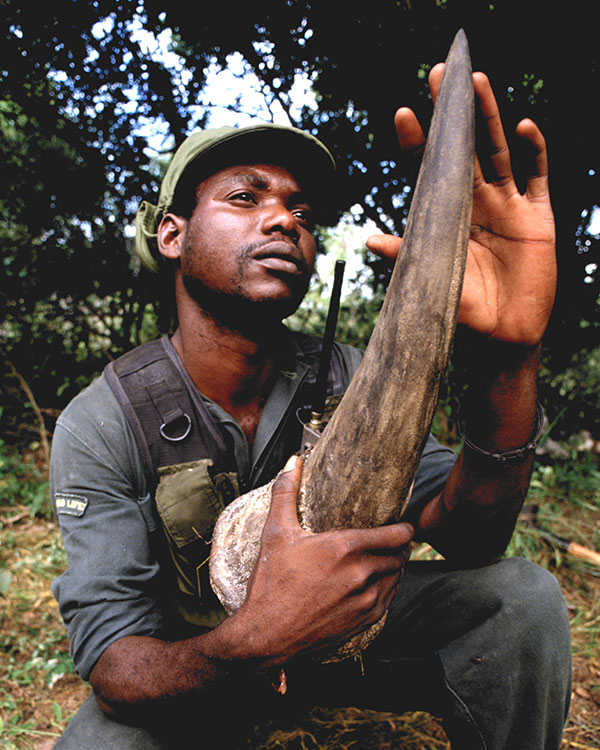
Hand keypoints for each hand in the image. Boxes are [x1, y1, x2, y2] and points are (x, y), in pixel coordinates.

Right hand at [238, 456, 412, 663]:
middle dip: (397, 549)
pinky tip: (375, 587)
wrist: (265, 634)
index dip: (404, 529)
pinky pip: (388, 602)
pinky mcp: (362, 623)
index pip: (395, 535)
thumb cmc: (270, 582)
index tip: (404, 526)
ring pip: (396, 580)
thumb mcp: (276, 532)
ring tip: (383, 563)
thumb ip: (286, 492)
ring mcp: (364, 601)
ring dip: (393, 570)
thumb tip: (292, 461)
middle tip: (390, 543)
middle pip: (398, 557)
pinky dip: (386, 592)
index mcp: (345, 548)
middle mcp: (361, 574)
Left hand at [367, 66, 556, 348]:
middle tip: (440, 75)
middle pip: (464, 150)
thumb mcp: (435, 280)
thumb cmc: (465, 311)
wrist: (504, 336)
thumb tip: (370, 241)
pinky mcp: (538, 218)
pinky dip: (535, 151)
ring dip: (490, 118)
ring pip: (499, 153)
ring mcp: (508, 208)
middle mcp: (477, 205)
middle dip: (454, 114)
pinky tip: (525, 126)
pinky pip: (538, 177)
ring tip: (478, 82)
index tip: (403, 114)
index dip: (418, 144)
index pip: (430, 172)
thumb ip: (408, 257)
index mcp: (448, 217)